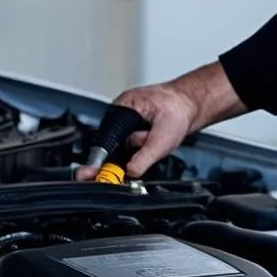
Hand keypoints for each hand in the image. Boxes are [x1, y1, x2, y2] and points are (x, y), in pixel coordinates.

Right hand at [75, 62, 246, 180]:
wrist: (189, 103)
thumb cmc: (178, 110)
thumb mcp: (165, 138)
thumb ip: (145, 157)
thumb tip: (130, 172)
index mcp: (123, 107)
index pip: (106, 139)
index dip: (97, 160)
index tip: (87, 174)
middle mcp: (119, 112)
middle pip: (114, 146)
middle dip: (133, 151)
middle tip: (152, 140)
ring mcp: (124, 119)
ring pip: (124, 147)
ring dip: (141, 148)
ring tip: (157, 135)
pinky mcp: (130, 127)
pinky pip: (130, 145)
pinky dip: (142, 146)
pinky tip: (154, 137)